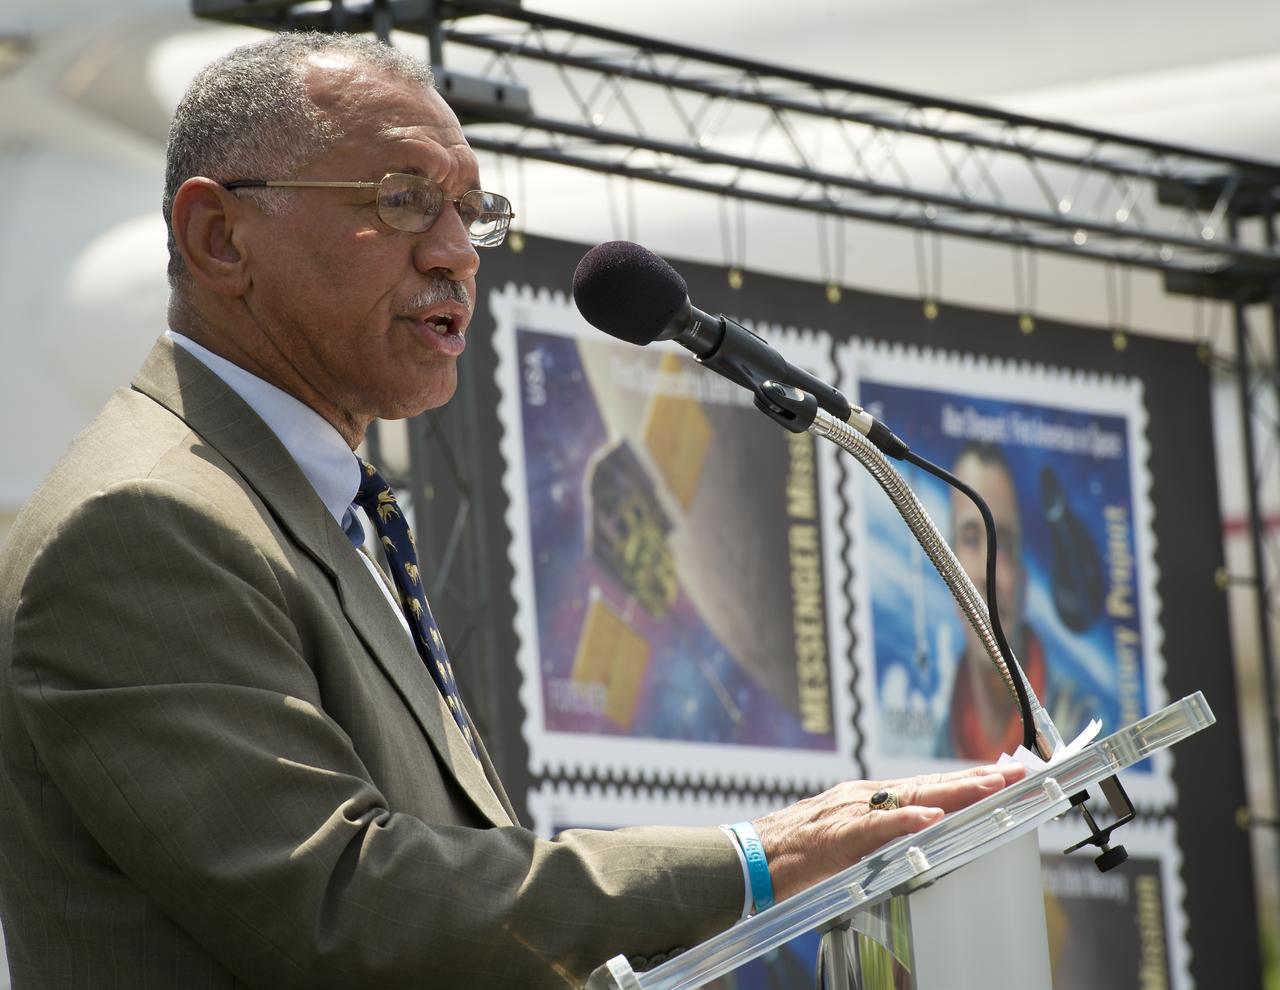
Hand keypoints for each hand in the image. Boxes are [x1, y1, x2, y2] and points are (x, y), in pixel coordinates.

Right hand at [752, 762, 1025, 901]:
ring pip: (909, 798)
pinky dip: (903, 822)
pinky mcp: (835, 837)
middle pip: (929, 786)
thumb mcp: (846, 840)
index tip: (1004, 775)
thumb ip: (880, 836)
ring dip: (953, 792)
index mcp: (868, 800)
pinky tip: (930, 818)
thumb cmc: (793, 853)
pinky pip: (874, 829)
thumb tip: (921, 839)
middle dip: (975, 780)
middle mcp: (863, 797)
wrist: (747, 858)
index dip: (967, 781)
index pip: (928, 788)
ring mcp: (849, 813)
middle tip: (1016, 773)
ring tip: (989, 786)